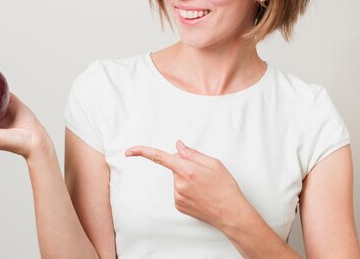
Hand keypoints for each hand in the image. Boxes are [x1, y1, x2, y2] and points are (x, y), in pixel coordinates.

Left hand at [125, 140, 250, 230]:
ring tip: (204, 186)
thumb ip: (193, 153)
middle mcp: (179, 184)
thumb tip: (178, 146)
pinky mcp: (179, 205)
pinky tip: (200, 194)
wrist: (230, 213)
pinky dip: (187, 189)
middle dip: (185, 165)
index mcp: (188, 170)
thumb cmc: (225, 187)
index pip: (160, 157)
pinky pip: (179, 190)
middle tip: (203, 173)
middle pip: (175, 166)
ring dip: (187, 178)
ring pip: (177, 178)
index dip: (142, 152)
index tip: (129, 151)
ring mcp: (178, 196)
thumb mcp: (214, 163)